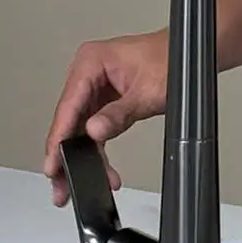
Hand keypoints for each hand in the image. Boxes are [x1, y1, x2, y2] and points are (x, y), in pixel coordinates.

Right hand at [43, 31, 169, 202]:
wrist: (189, 58)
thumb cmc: (172, 60)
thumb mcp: (146, 93)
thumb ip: (119, 114)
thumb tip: (94, 131)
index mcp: (91, 61)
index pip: (68, 106)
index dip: (59, 139)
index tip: (52, 165)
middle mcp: (88, 72)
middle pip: (68, 120)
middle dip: (65, 155)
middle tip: (60, 184)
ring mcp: (95, 85)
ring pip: (79, 128)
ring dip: (80, 156)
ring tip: (74, 184)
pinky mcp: (105, 98)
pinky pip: (93, 126)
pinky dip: (96, 148)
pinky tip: (99, 168)